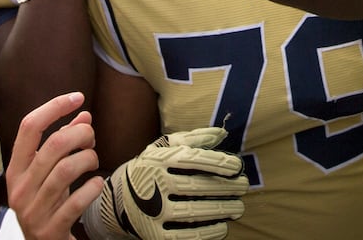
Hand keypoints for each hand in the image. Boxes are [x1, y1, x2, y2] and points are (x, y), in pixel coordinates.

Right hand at [7, 93, 103, 239]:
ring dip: (88, 159)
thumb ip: (63, 143)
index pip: (29, 127)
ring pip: (65, 170)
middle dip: (80, 134)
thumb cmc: (47, 202)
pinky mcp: (50, 229)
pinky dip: (93, 187)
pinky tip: (97, 184)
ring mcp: (33, 210)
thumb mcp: (49, 172)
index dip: (54, 107)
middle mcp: (20, 188)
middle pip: (53, 146)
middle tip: (91, 138)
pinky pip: (76, 201)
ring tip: (94, 160)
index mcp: (15, 169)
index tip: (78, 97)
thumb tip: (84, 114)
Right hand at [82, 127, 248, 239]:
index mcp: (158, 160)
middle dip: (226, 187)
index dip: (218, 163)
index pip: (193, 160)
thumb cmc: (152, 168)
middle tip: (243, 187)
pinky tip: (222, 227)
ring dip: (222, 210)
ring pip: (194, 212)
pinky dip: (207, 233)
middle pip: (197, 186)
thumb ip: (193, 139)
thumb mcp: (165, 147)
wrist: (119, 199)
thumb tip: (221, 133)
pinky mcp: (155, 234)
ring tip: (238, 207)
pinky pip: (186, 236)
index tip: (237, 167)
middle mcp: (155, 184)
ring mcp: (154, 211)